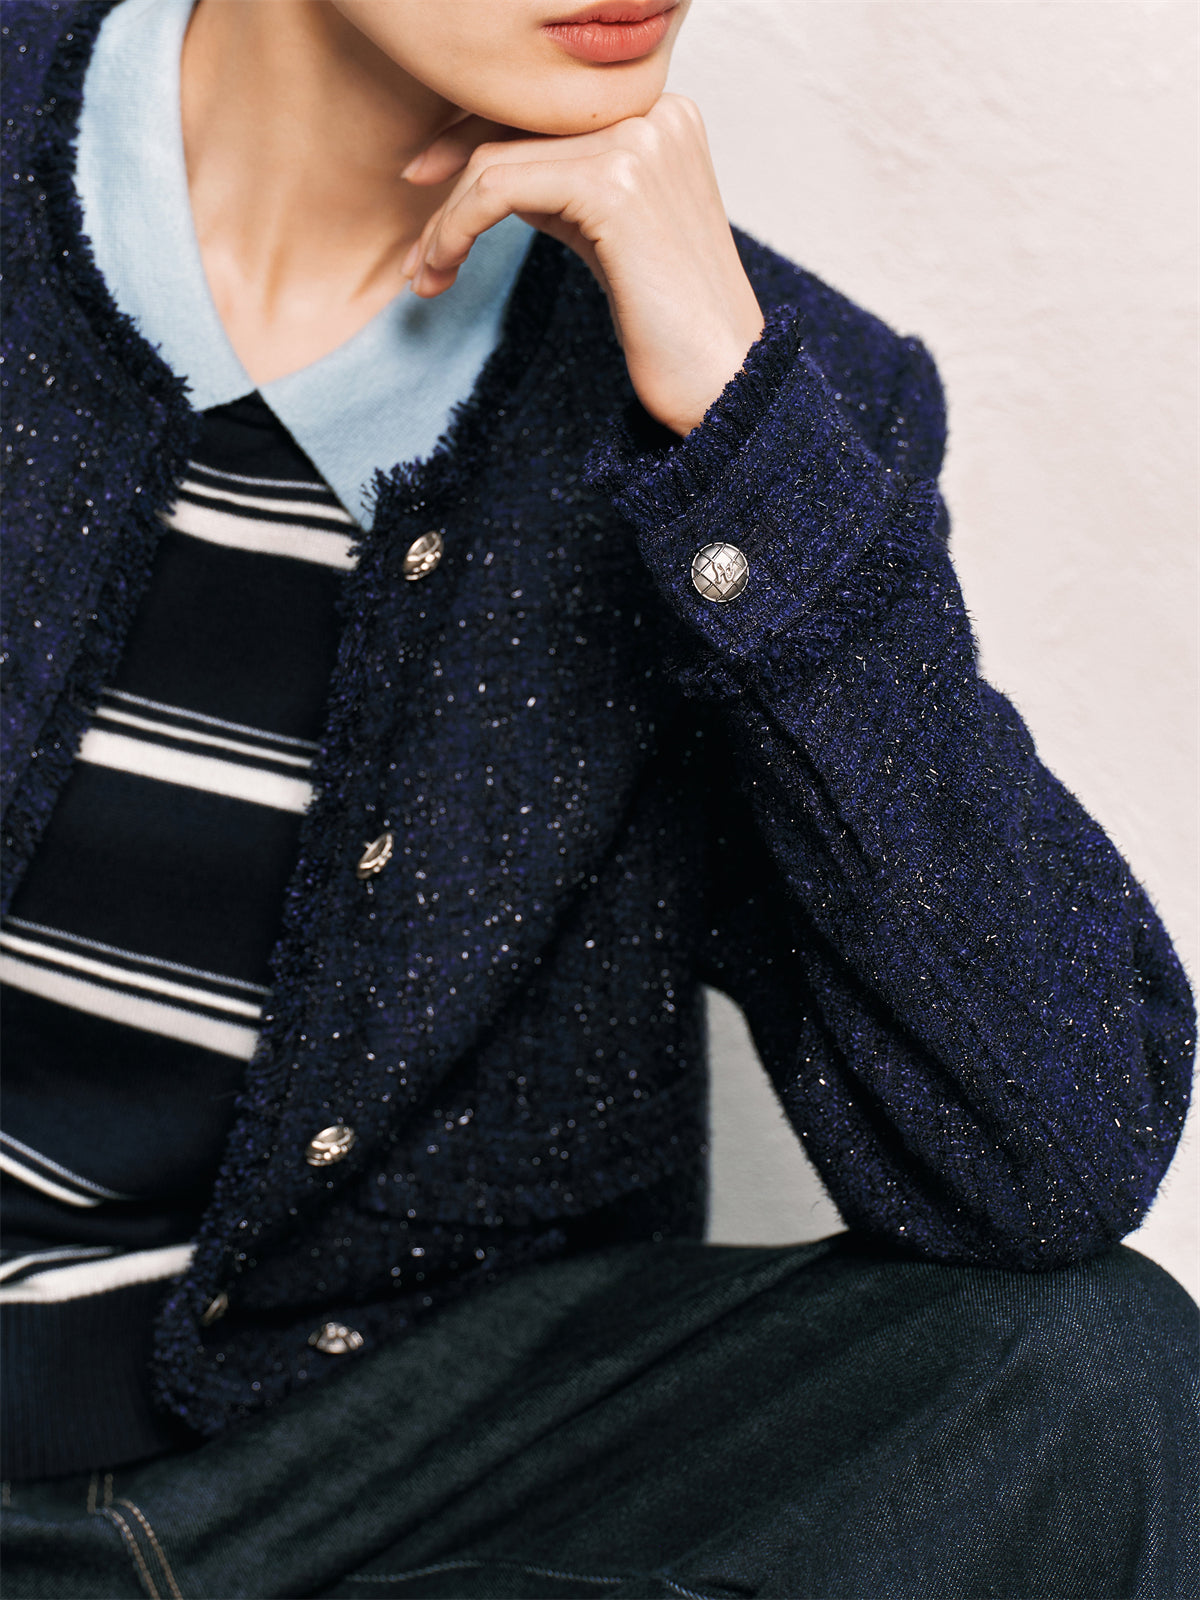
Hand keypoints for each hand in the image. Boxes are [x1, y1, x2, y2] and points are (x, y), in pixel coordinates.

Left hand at [401, 96, 764, 437]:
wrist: (724, 381)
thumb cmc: (672, 325)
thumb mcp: (613, 234)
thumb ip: (567, 187)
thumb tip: (493, 170)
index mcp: (662, 113)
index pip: (540, 109)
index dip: (470, 142)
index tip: (425, 188)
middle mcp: (655, 111)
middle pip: (512, 125)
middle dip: (447, 186)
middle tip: (416, 251)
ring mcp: (637, 142)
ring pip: (494, 160)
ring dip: (444, 223)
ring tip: (425, 276)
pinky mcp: (612, 185)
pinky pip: (497, 189)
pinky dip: (455, 229)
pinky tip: (441, 270)